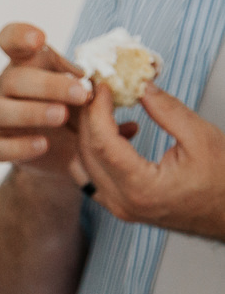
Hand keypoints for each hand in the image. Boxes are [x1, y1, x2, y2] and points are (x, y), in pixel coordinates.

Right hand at [0, 22, 100, 177]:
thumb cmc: (78, 111)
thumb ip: (101, 87)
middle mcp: (8, 88)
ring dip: (30, 112)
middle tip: (82, 94)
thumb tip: (115, 86)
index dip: (19, 36)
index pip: (10, 40)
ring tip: (62, 117)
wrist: (70, 152)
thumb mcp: (92, 93)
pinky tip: (43, 145)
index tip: (40, 39)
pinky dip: (18, 146)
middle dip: (47, 85)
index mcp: (28, 65)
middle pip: (12, 79)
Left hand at [75, 82, 224, 240]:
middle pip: (86, 153)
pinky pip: (92, 177)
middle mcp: (122, 202)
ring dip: (89, 136)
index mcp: (141, 188)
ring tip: (111, 110)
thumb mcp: (200, 137)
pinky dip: (96, 152)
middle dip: (88, 118)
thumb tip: (140, 87)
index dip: (97, 111)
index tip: (102, 86)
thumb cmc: (223, 182)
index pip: (102, 144)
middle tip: (99, 90)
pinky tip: (122, 134)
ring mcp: (117, 207)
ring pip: (82, 167)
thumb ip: (167, 110)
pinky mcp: (119, 205)